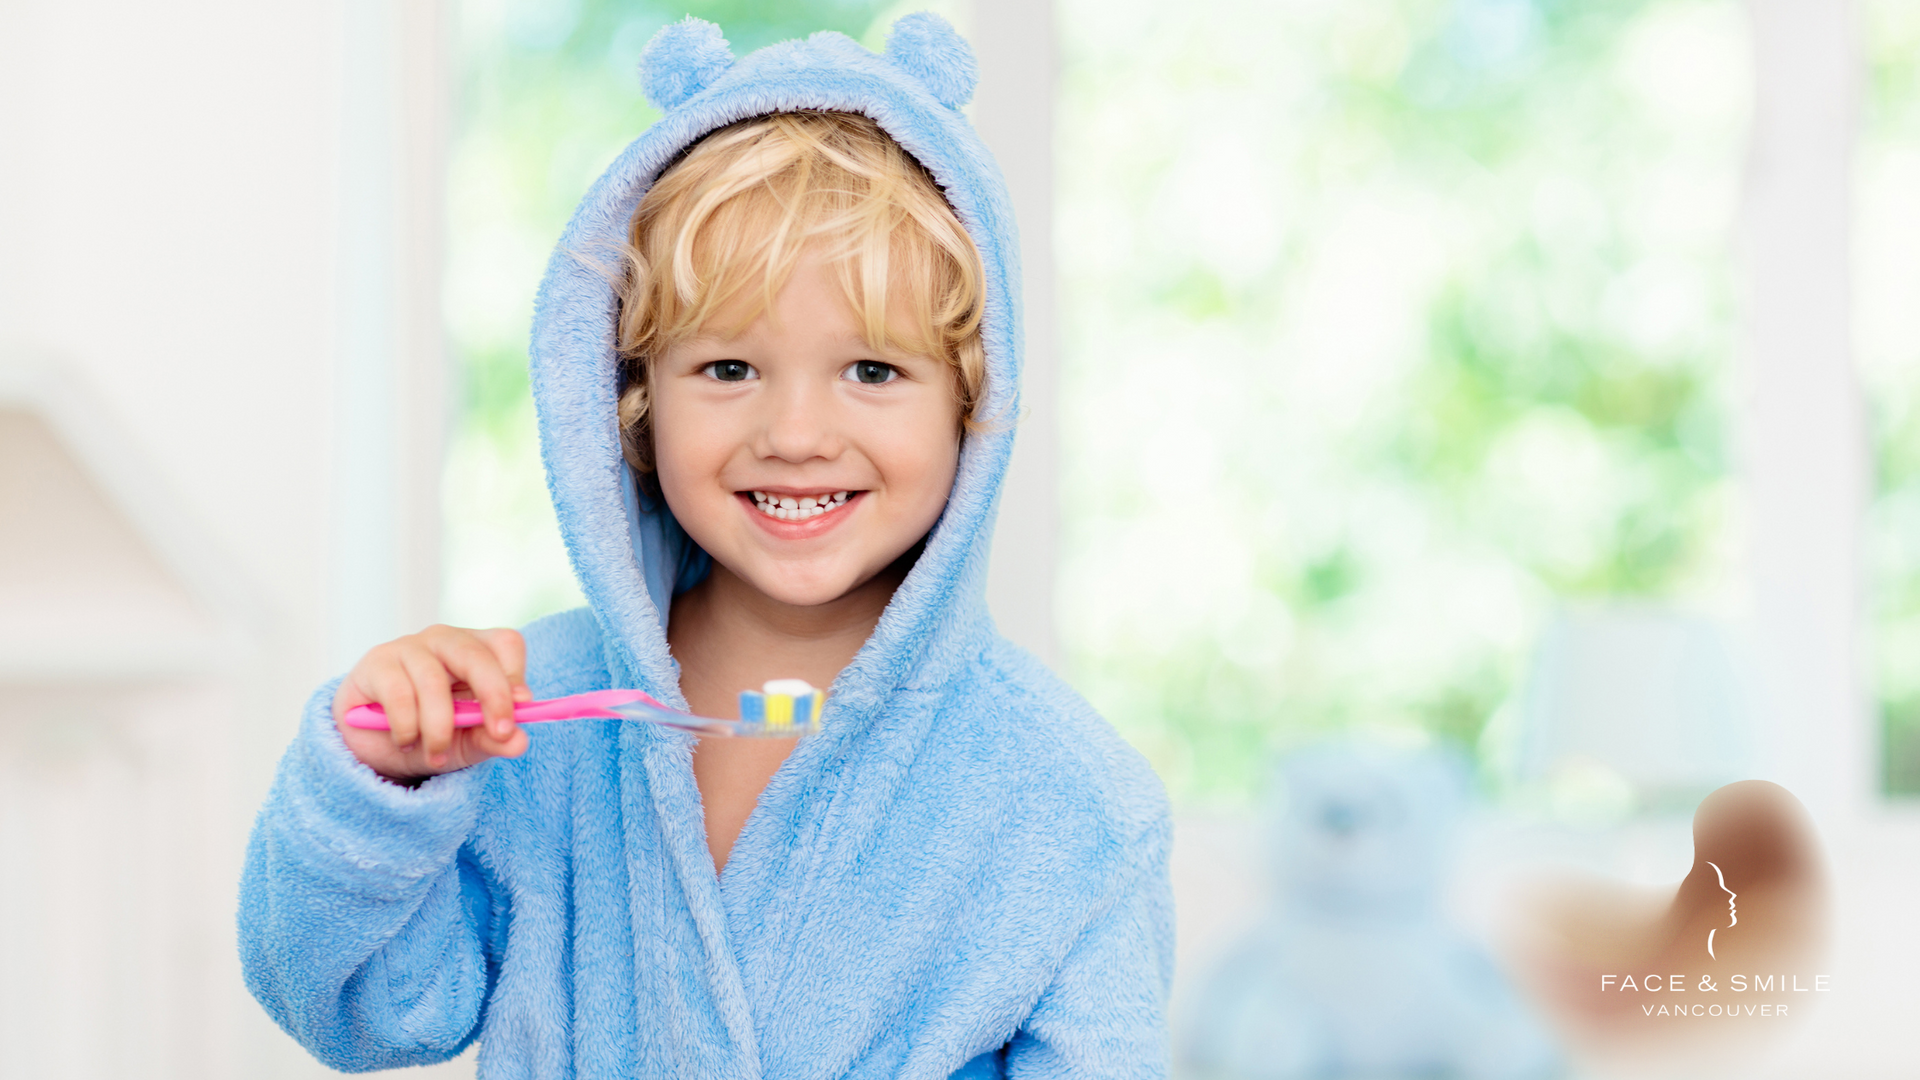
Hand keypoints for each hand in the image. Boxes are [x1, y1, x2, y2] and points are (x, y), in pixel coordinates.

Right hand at [332, 625, 532, 782]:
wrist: (375, 748)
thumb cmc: (428, 734)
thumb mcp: (466, 743)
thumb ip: (491, 740)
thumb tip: (520, 742)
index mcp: (476, 651)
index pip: (506, 644)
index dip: (515, 676)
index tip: (519, 711)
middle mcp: (444, 640)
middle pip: (475, 655)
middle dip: (493, 695)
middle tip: (500, 733)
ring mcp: (408, 647)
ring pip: (434, 681)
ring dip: (440, 728)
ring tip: (435, 755)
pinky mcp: (376, 663)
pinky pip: (399, 694)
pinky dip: (407, 727)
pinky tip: (406, 742)